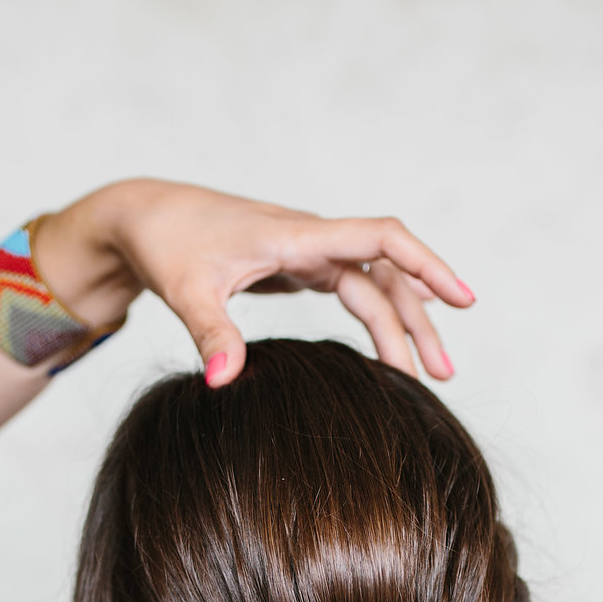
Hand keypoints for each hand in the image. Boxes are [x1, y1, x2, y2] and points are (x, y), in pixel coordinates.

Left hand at [35, 178, 474, 387]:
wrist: (139, 217)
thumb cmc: (164, 244)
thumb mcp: (186, 290)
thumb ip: (211, 334)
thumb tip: (224, 384)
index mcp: (297, 236)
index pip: (381, 240)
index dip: (426, 266)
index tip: (463, 300)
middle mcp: (310, 240)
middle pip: (386, 276)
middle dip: (419, 322)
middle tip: (443, 376)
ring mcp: (305, 253)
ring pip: (371, 287)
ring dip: (399, 328)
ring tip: (423, 375)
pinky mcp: (294, 266)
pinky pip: (351, 290)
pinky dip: (374, 318)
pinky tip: (387, 350)